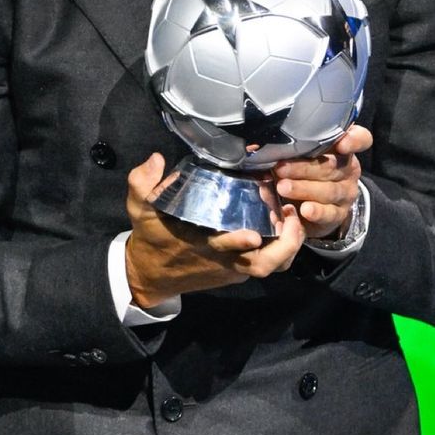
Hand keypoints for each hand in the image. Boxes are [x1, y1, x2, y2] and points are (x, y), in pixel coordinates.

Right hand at [125, 153, 304, 308]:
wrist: (150, 275)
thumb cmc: (150, 238)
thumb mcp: (139, 209)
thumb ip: (142, 182)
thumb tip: (155, 158)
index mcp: (198, 244)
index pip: (221, 248)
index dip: (237, 243)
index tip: (253, 233)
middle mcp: (221, 260)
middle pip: (260, 265)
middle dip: (283, 246)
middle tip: (292, 216)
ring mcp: (232, 268)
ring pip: (270, 266)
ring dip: (288, 247)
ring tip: (295, 217)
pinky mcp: (237, 271)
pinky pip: (266, 263)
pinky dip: (282, 248)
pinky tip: (288, 224)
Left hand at [272, 124, 372, 239]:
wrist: (317, 204)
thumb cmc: (306, 169)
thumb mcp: (302, 155)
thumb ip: (291, 151)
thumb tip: (264, 154)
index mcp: (342, 147)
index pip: (360, 139)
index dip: (353, 140)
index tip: (341, 143)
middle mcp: (348, 169)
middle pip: (332, 166)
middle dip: (303, 167)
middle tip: (280, 168)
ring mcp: (346, 193)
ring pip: (329, 190)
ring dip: (304, 189)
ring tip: (283, 188)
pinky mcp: (339, 214)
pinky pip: (330, 213)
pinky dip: (316, 212)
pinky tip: (304, 210)